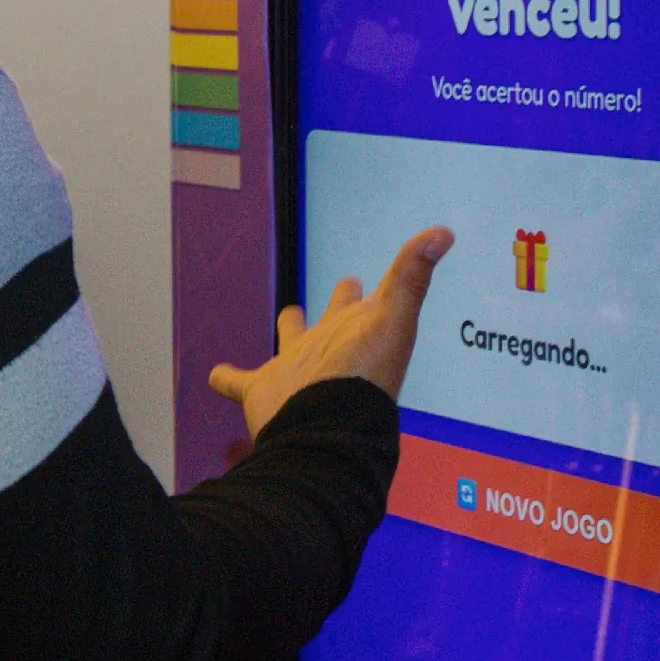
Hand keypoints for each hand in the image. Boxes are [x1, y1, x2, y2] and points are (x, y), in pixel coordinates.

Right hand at [209, 226, 451, 440]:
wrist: (324, 428)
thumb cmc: (362, 374)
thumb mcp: (392, 317)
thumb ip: (411, 275)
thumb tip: (444, 232)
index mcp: (355, 332)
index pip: (360, 303)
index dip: (359, 291)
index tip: (357, 278)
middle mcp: (327, 350)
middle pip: (332, 320)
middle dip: (339, 303)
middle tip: (347, 282)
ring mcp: (294, 371)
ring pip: (290, 344)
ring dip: (289, 330)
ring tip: (288, 315)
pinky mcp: (261, 391)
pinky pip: (238, 383)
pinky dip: (226, 379)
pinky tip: (215, 375)